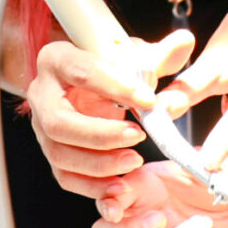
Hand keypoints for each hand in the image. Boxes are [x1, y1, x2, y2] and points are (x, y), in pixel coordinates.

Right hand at [27, 30, 194, 198]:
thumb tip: (185, 41)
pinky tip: (120, 185)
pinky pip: (65, 176)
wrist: (88, 83)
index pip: (82, 73)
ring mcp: (41, 126)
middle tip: (138, 136)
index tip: (149, 100)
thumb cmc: (109, 66)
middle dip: (100, 134)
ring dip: (98, 163)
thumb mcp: (133, 55)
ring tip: (133, 161)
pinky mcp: (52, 151)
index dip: (115, 87)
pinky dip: (92, 186)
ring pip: (59, 153)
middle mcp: (41, 93)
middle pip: (59, 121)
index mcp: (57, 59)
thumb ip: (159, 54)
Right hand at [90, 161, 227, 227]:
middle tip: (158, 218)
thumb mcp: (207, 160)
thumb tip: (187, 163)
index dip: (106, 199)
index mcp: (141, 184)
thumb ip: (191, 159)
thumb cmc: (224, 174)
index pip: (107, 195)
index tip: (120, 197)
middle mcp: (143, 214)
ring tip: (202, 223)